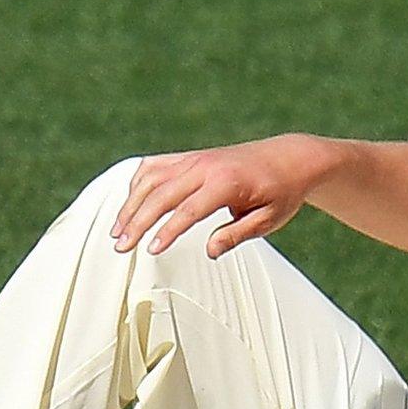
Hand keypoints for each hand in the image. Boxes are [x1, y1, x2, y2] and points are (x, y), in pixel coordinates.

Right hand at [111, 133, 335, 259]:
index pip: (188, 210)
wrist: (290, 158)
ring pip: (151, 178)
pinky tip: (130, 203)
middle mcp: (205, 166)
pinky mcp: (191, 157)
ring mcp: (195, 159)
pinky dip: (139, 182)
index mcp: (227, 183)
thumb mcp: (268, 220)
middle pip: (161, 194)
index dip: (167, 231)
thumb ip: (237, 235)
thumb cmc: (281, 193)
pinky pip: (156, 165)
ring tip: (117, 230)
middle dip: (137, 221)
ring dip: (131, 203)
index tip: (151, 250)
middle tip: (120, 246)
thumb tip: (210, 251)